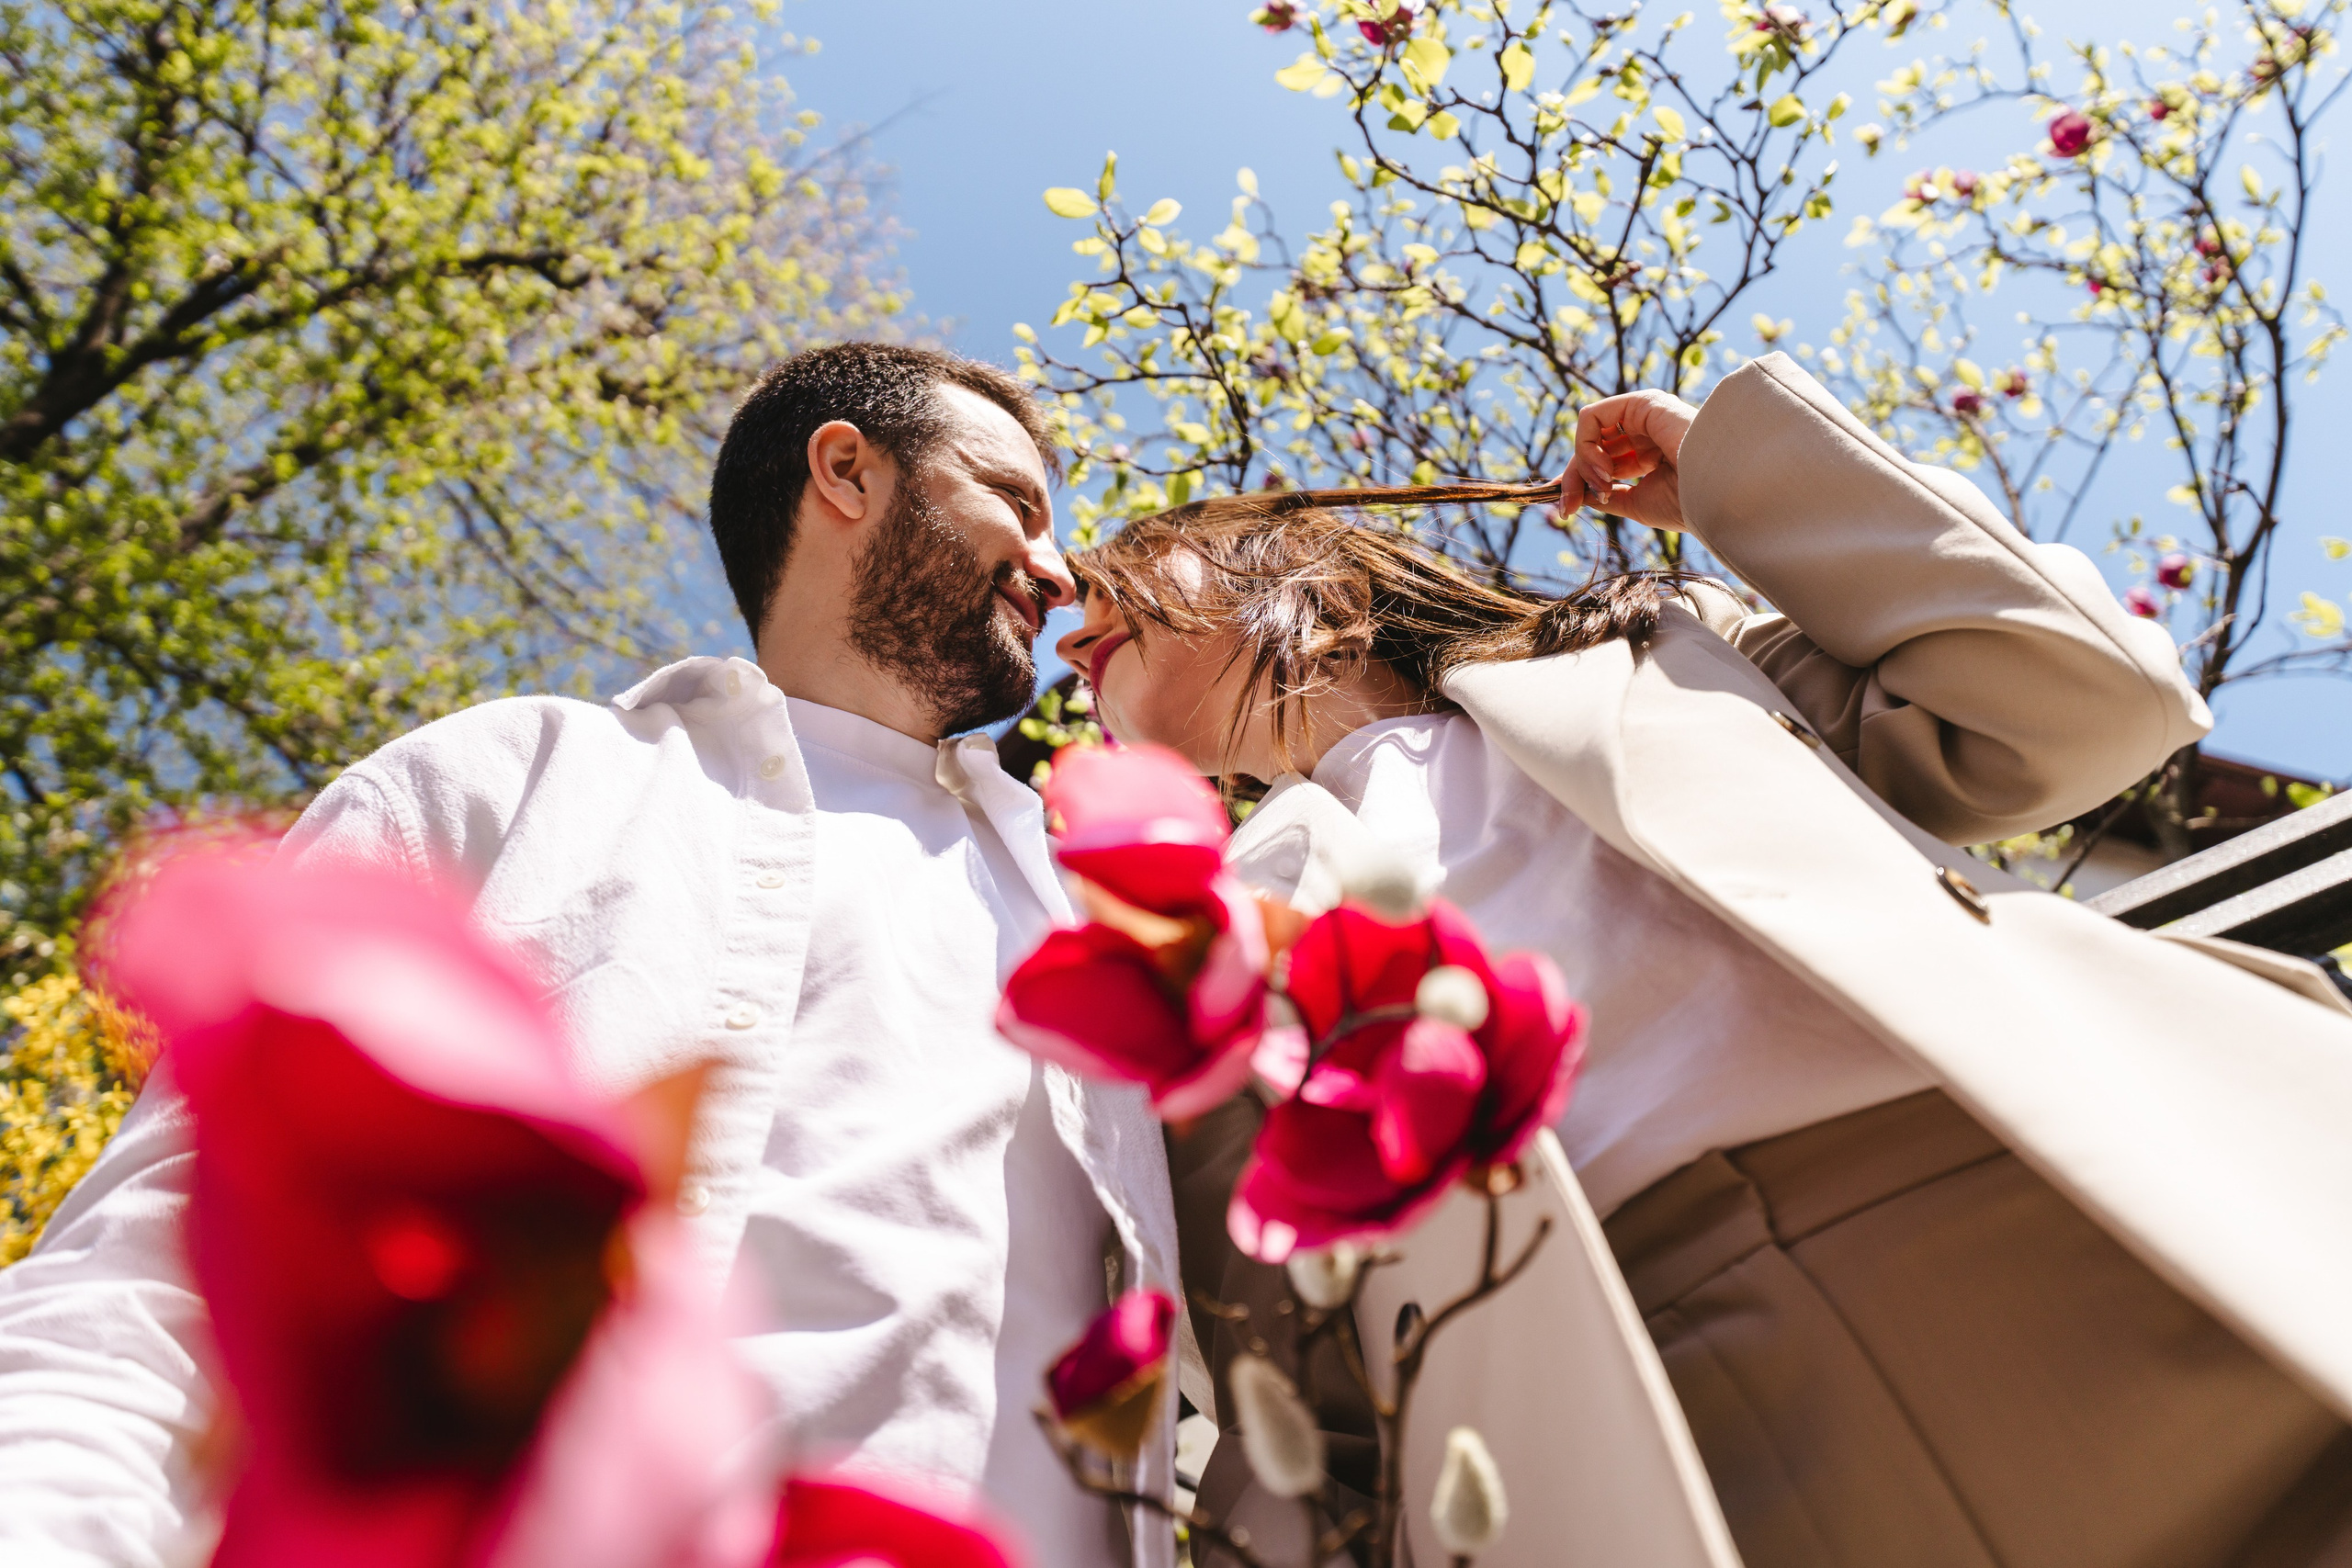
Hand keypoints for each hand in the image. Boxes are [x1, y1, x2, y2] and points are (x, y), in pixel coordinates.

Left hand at [1554, 389, 1698, 532]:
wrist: (1716, 491)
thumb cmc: (1687, 502)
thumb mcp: (1637, 504)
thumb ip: (1607, 496)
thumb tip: (1577, 495)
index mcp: (1651, 454)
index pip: (1604, 462)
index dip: (1579, 482)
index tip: (1564, 509)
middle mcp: (1646, 431)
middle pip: (1592, 449)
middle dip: (1574, 478)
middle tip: (1568, 507)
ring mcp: (1643, 415)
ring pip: (1589, 434)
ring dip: (1582, 465)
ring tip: (1602, 488)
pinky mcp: (1640, 403)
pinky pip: (1592, 417)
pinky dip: (1586, 445)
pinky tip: (1603, 469)